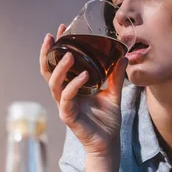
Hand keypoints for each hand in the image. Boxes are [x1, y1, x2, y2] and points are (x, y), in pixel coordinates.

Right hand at [39, 24, 127, 156]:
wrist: (109, 143)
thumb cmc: (107, 120)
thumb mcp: (113, 93)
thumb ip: (115, 76)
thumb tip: (123, 56)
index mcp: (71, 87)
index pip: (59, 64)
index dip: (57, 47)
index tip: (62, 29)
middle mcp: (64, 95)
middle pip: (48, 71)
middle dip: (48, 53)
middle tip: (54, 36)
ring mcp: (64, 106)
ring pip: (54, 84)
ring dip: (60, 68)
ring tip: (69, 54)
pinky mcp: (68, 116)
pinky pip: (67, 99)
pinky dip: (74, 86)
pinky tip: (83, 76)